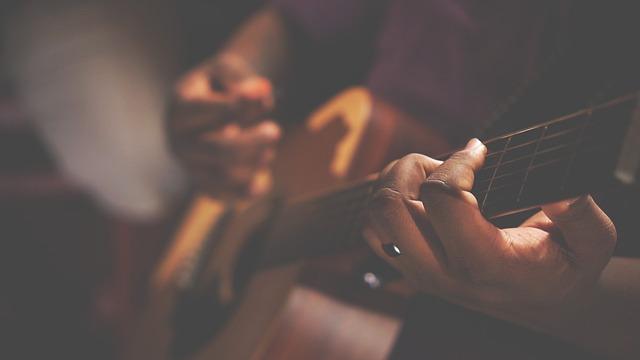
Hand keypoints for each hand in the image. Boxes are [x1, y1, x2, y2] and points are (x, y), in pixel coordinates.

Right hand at [168, 53, 279, 199]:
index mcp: (180, 107)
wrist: (206, 104)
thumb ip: (241, 80)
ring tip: (269, 154)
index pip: (206, 111)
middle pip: (215, 149)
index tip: (266, 101)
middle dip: (250, 143)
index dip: (238, 108)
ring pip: (220, 176)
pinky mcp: (199, 180)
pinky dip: (239, 193)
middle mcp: (178, 139)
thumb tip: (259, 92)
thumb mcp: (227, 71)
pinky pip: (218, 195)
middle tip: (277, 131)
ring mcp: (188, 163)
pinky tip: (257, 187)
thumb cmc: (219, 84)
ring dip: (251, 167)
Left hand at [363, 139, 616, 324]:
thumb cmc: (565, 266)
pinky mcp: (408, 269)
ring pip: (374, 217)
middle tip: (443, 165)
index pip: (441, 198)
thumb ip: (581, 215)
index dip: (458, 161)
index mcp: (483, 262)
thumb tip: (558, 189)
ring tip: (429, 178)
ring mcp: (419, 272)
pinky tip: (420, 195)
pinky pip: (373, 231)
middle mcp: (441, 271)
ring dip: (394, 183)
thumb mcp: (591, 242)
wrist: (542, 303)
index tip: (481, 152)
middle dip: (411, 167)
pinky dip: (388, 202)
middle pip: (390, 205)